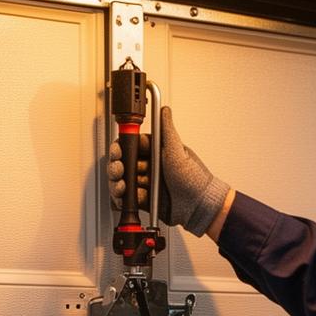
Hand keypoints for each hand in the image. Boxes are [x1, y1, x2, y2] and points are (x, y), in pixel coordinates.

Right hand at [107, 106, 231, 236]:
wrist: (199, 205)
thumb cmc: (193, 178)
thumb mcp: (178, 150)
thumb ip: (167, 130)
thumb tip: (165, 111)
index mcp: (157, 153)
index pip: (133, 146)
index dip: (122, 147)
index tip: (118, 150)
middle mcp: (150, 167)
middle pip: (125, 163)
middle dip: (116, 165)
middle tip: (118, 168)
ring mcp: (147, 183)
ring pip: (124, 180)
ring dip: (117, 182)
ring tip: (121, 185)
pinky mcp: (145, 200)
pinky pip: (128, 198)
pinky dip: (122, 197)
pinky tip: (123, 196)